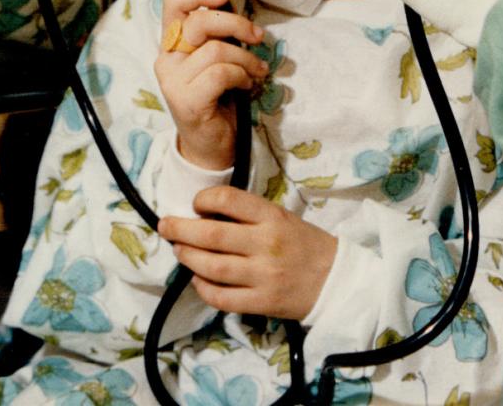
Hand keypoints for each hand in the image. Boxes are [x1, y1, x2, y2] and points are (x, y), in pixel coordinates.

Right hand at [154, 0, 266, 170]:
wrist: (212, 145)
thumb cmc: (218, 99)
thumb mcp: (219, 58)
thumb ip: (220, 33)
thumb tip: (232, 3)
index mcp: (172, 44)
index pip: (172, 5)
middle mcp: (167, 60)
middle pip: (199, 22)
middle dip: (236, 24)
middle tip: (258, 36)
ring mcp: (173, 81)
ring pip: (217, 50)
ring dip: (246, 59)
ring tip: (256, 71)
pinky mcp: (186, 100)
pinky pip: (221, 74)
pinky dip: (242, 77)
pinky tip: (246, 86)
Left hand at [158, 186, 337, 318]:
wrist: (337, 279)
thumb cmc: (304, 244)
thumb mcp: (281, 217)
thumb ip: (247, 215)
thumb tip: (204, 214)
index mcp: (271, 217)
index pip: (228, 199)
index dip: (203, 199)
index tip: (196, 204)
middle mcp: (265, 244)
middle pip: (211, 235)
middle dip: (180, 230)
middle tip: (166, 226)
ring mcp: (263, 276)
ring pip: (212, 267)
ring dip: (188, 258)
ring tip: (179, 251)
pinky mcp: (262, 302)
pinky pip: (222, 298)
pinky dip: (203, 288)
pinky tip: (198, 280)